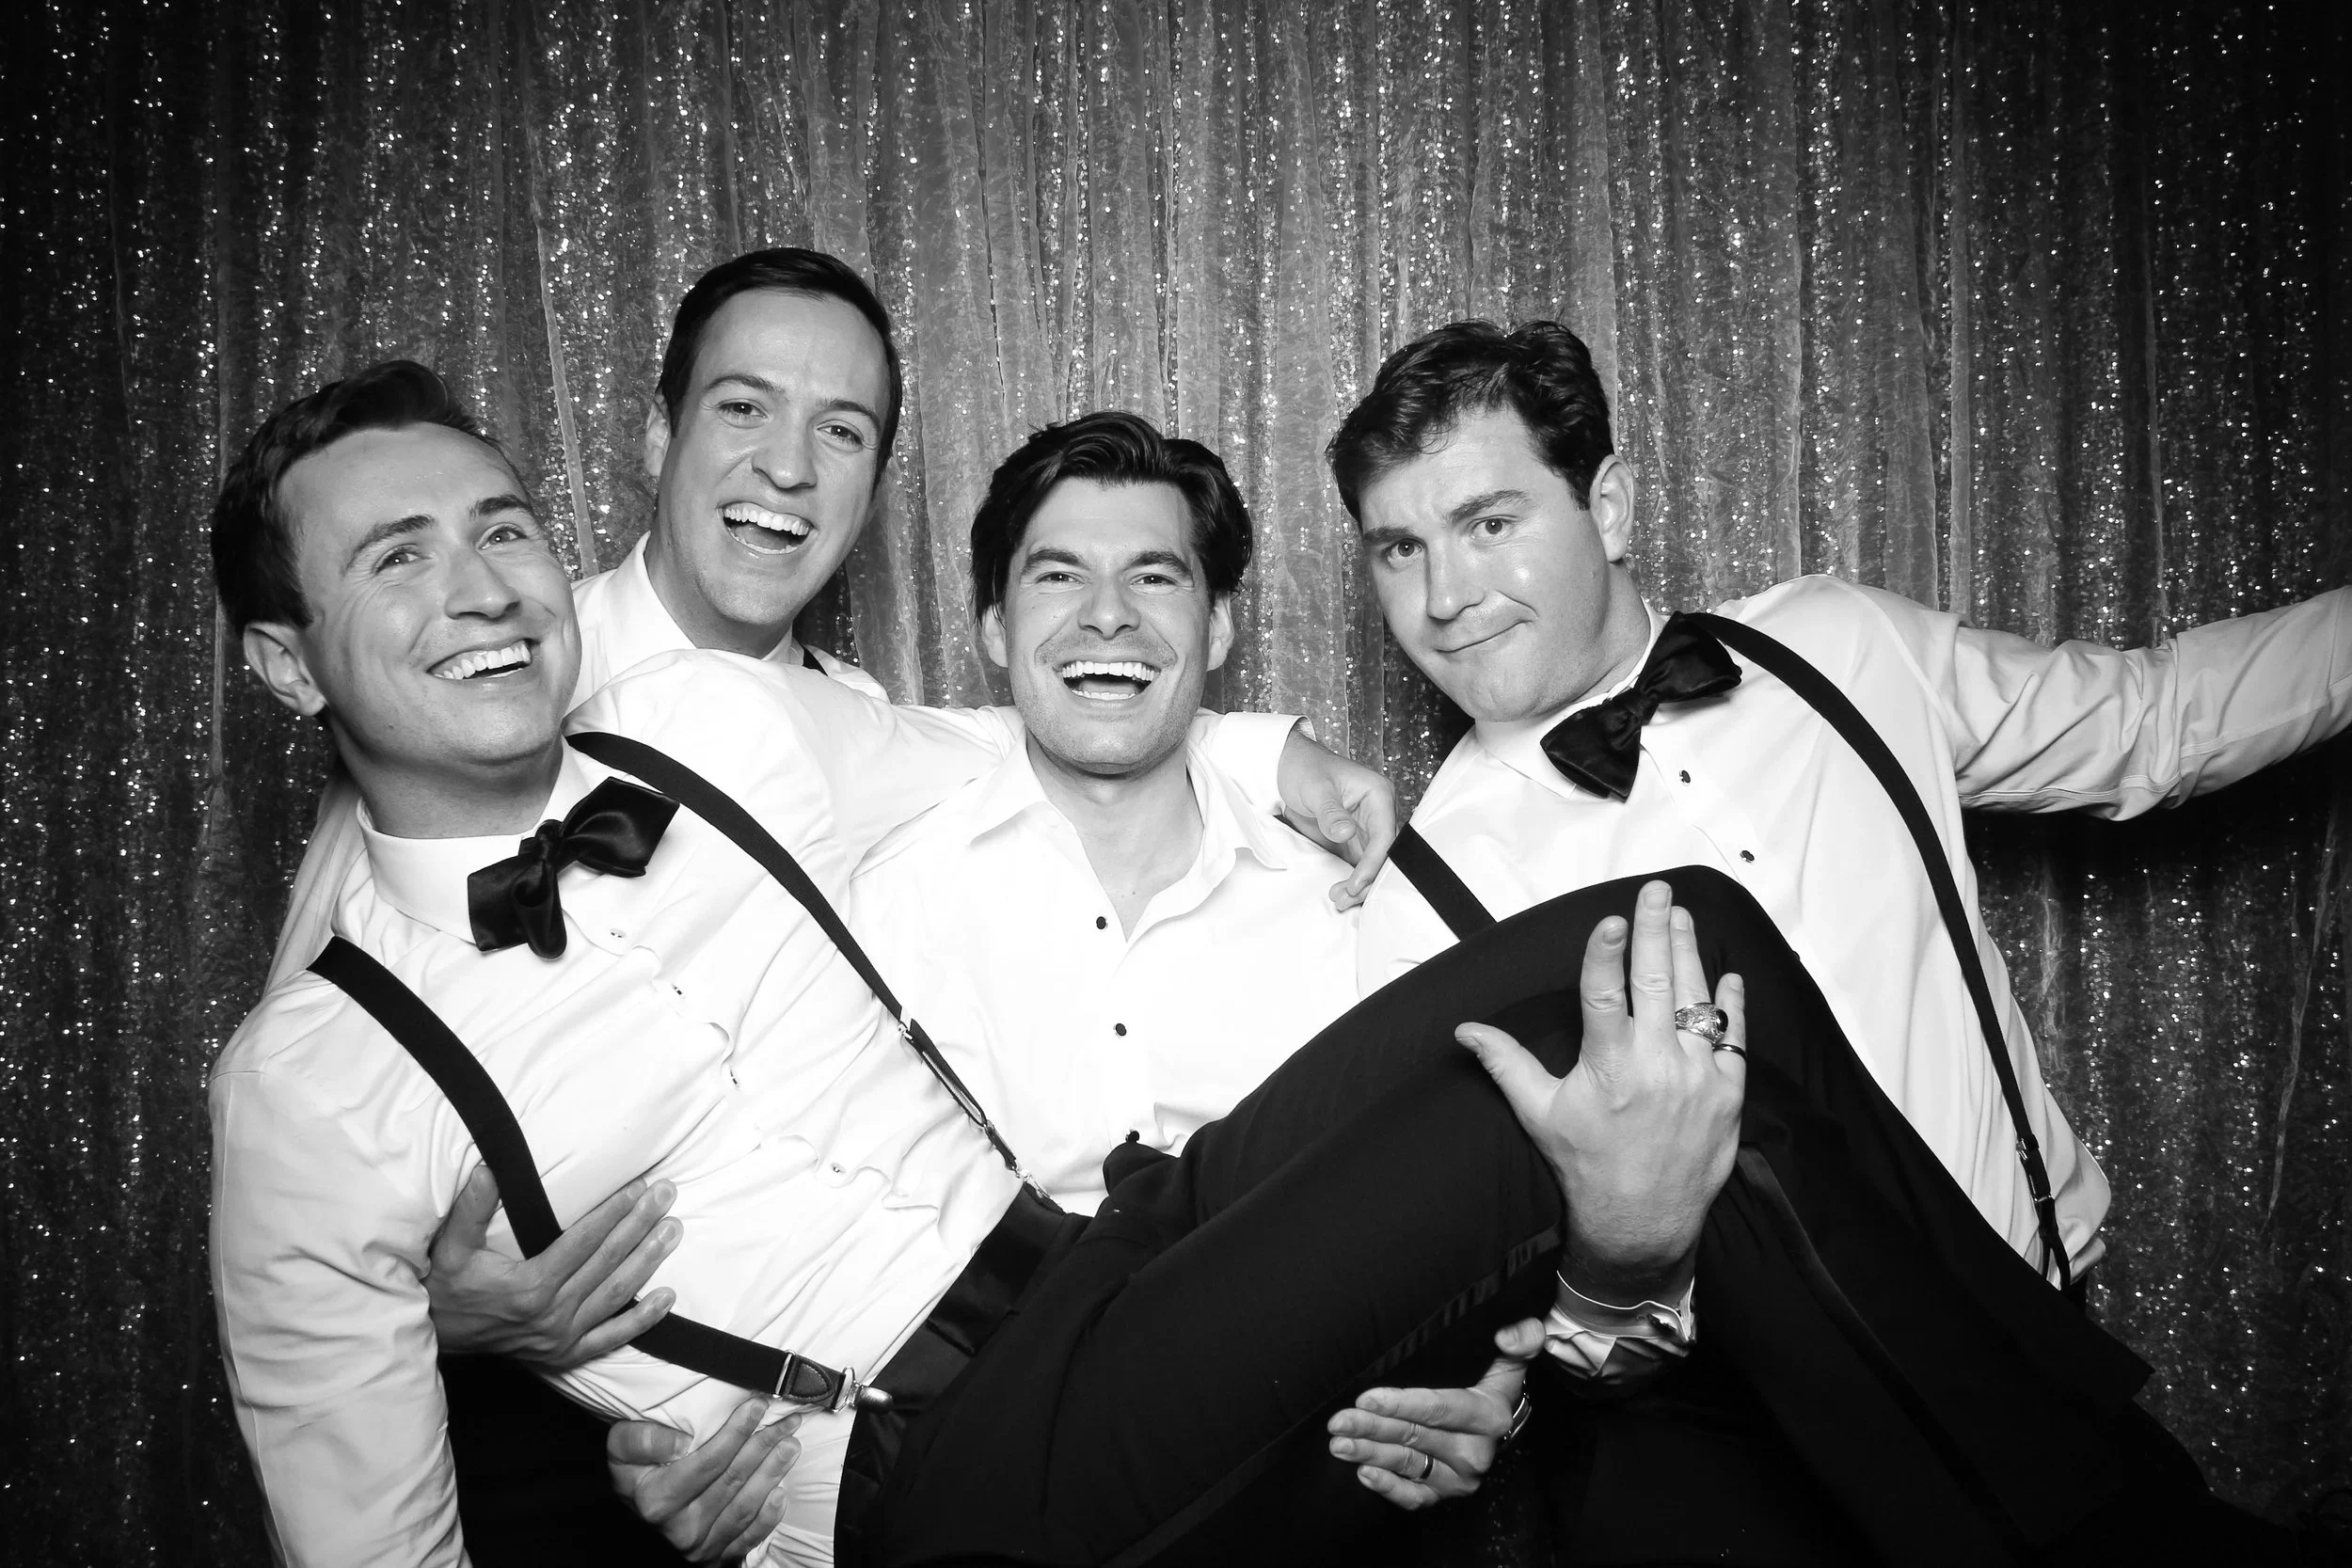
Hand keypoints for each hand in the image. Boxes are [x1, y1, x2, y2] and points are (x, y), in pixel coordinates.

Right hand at [425, 1165, 679, 1366]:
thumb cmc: (446, 1288)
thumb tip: (487, 1167)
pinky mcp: (565, 1355)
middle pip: (607, 1262)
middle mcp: (552, 1314)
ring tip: (673, 1230)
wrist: (434, 1339)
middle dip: (640, 1225)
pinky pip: (611, 1337)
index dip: (614, 1211)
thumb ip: (471, 1208)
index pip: (584, 1240)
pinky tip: (667, 1298)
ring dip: (648, 1261)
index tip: (639, 1186)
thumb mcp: (450, 1247)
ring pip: (615, 1294)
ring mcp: (562, 1338)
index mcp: (530, 1285)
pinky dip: (641, 1320)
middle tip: (667, 1194)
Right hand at [608, 1400, 799, 1563]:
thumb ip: (642, 1440)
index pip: (707, 1463)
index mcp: (656, 1500)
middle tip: (786, 1422)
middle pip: (731, 1481)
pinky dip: (768, 1517)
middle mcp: (679, 1528)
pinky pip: (748, 1538)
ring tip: (791, 1445)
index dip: (735, 1433)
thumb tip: (680, 1444)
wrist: (637, 1501)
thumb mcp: (622, 1445)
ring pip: (744, 1507)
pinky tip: (781, 1493)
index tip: (757, 1406)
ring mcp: (699, 1545)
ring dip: (772, 1474)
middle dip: (763, 1447)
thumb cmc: (635, 1467)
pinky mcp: (716, 1555)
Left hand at [1273, 725, 1399, 908]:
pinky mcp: (1350, 841)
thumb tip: (1346, 833)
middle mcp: (1377, 814)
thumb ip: (1331, 813)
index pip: (1385, 835)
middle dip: (1367, 879)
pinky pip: (1357, 865)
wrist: (1284, 767)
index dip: (1373, 862)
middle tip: (1345, 897)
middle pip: (1382, 854)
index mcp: (1378, 795)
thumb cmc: (1304, 768)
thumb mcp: (1315, 788)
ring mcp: (1364, 829)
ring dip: (1359, 884)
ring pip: (1371, 864)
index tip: (1357, 883)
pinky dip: (1350, 880)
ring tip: (1339, 899)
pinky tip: (1340, 893)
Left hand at [1325, 1317, 1544, 1508]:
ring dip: (1370, 1455)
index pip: (1440, 1410)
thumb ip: (1519, 1338)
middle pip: (1415, 1437)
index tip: (1366, 1398)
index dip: (1402, 1404)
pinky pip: (1415, 1496)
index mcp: (1489, 1416)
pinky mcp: (1445, 1493)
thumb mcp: (1511, 1357)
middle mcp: (1476, 1451)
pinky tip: (1363, 1475)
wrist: (1499, 1421)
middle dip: (1372, 1429)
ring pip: (1408, 1464)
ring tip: (1339, 1445)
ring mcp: (1459, 1476)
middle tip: (1338, 1423)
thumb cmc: (1494, 1382)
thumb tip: (1506, 1335)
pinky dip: (1389, 1489)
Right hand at [1458, 879, 1745, 1303]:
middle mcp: (1655, 1067)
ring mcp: (1696, 1078)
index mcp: (1607, 1068)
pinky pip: (1733, 1038)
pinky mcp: (1728, 1094)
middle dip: (1655, 930)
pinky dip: (1731, 1004)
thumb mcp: (1540, 1114)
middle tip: (1656, 890)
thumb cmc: (1586, 1165)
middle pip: (1656, 984)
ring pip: (1695, 1000)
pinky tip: (1727, 975)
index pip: (1604, 998)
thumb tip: (1464, 1030)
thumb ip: (1506, 1064)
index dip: (1605, 955)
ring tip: (1681, 916)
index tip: (1610, 920)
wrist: (1643, 1223)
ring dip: (1688, 953)